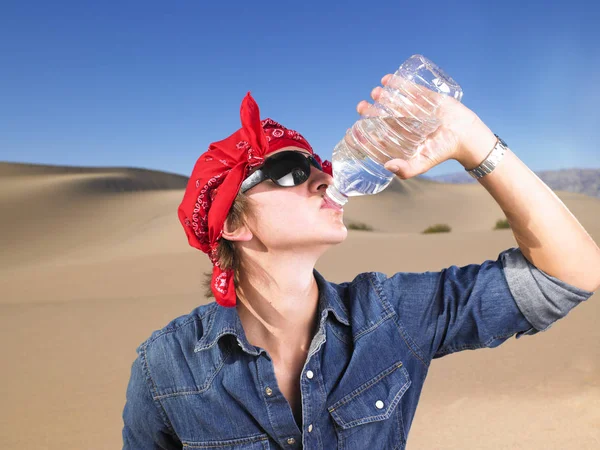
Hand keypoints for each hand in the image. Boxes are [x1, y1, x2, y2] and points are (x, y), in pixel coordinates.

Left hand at [356, 74, 496, 178]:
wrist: (465, 136)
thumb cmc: (442, 151)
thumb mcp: (422, 163)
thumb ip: (406, 169)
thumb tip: (387, 166)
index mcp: (399, 140)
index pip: (377, 136)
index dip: (363, 133)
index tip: (352, 130)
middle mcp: (403, 124)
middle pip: (381, 116)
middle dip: (369, 111)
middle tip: (362, 107)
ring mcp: (412, 110)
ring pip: (392, 101)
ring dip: (382, 96)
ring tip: (376, 93)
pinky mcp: (423, 98)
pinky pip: (408, 89)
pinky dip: (397, 83)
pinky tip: (387, 79)